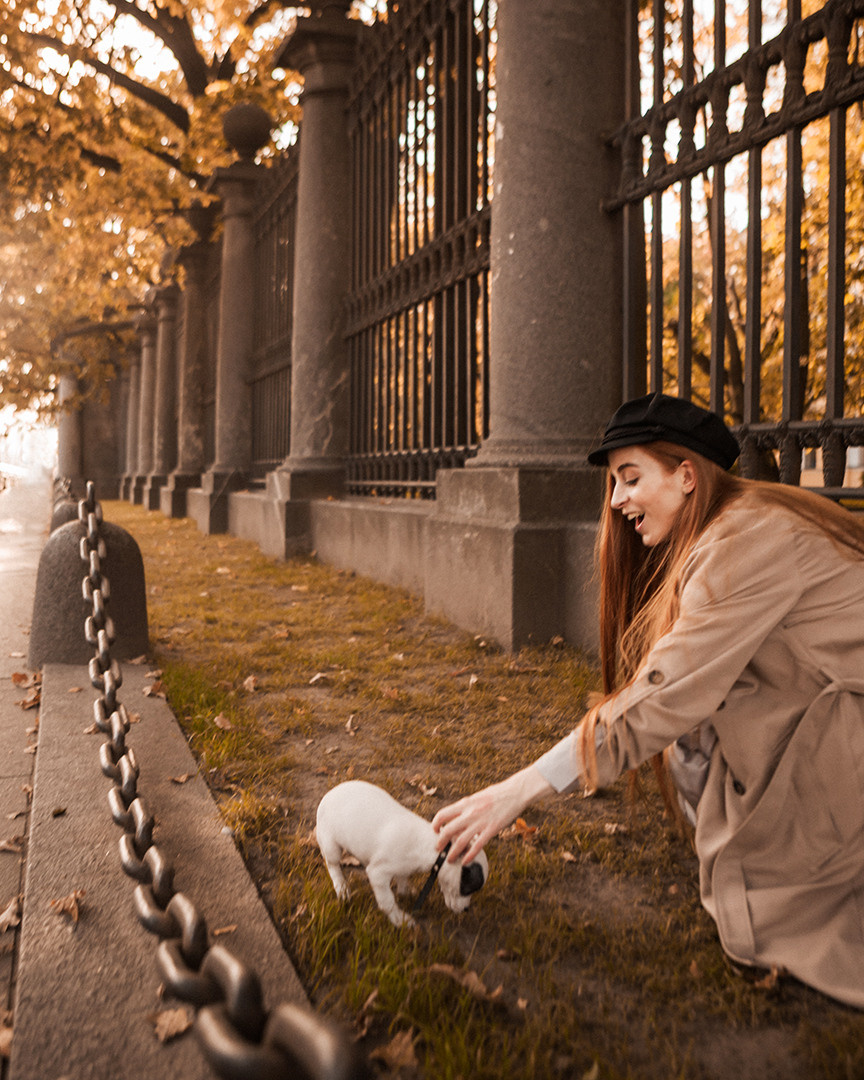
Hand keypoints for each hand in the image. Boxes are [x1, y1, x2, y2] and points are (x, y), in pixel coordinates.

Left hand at [431, 766, 553, 863]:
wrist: (515, 792)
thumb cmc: (497, 794)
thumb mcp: (477, 797)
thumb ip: (467, 807)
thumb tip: (458, 817)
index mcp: (465, 803)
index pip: (442, 814)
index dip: (435, 824)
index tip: (435, 831)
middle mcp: (470, 813)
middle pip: (448, 830)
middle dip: (440, 842)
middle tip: (438, 849)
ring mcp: (480, 822)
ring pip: (460, 841)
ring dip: (452, 853)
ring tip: (449, 860)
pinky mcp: (492, 829)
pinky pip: (477, 845)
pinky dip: (469, 855)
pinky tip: (465, 861)